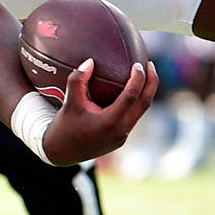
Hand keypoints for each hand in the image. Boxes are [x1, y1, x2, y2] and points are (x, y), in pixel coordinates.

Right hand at [40, 60, 155, 164]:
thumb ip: (77, 80)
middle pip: (144, 104)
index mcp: (109, 122)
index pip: (131, 96)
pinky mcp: (121, 139)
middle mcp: (120, 131)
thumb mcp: (69, 102)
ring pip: (140, 112)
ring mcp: (122, 137)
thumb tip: (90, 62)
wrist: (62, 153)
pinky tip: (131, 91)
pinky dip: (135, 103)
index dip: (138, 78)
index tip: (138, 64)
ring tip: (144, 75)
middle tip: (150, 64)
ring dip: (145, 93)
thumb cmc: (65, 126)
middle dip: (151, 83)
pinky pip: (133, 118)